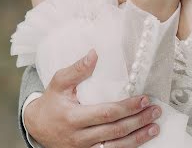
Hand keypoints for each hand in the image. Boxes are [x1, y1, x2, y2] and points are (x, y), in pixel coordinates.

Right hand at [24, 50, 160, 147]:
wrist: (36, 127)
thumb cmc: (51, 102)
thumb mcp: (59, 83)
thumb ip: (77, 69)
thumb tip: (94, 54)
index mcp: (73, 117)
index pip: (105, 114)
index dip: (126, 107)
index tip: (143, 99)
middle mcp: (79, 137)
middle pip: (115, 131)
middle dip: (138, 121)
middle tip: (155, 110)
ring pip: (116, 146)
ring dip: (138, 137)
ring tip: (154, 126)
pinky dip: (128, 147)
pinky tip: (140, 139)